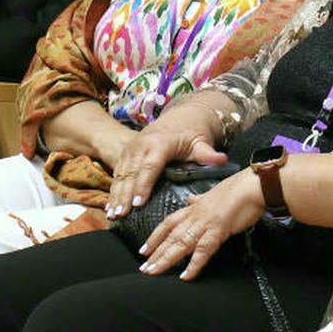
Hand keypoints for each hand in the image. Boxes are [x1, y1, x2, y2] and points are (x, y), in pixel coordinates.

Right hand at [105, 122, 225, 217]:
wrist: (179, 117)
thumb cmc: (191, 133)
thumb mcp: (200, 142)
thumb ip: (208, 154)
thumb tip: (222, 159)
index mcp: (159, 144)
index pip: (150, 167)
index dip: (143, 185)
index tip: (139, 203)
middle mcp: (141, 146)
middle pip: (131, 173)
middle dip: (125, 195)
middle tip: (121, 215)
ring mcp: (131, 149)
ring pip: (121, 175)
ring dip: (116, 195)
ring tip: (113, 214)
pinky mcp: (125, 154)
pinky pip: (117, 174)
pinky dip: (114, 191)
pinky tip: (111, 207)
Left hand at [137, 170, 265, 280]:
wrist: (254, 185)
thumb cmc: (240, 188)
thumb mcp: (215, 192)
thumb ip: (201, 199)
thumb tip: (191, 200)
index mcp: (195, 207)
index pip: (169, 223)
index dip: (155, 236)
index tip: (145, 248)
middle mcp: (196, 216)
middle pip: (171, 237)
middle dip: (156, 253)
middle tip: (144, 268)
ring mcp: (205, 223)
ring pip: (180, 244)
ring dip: (166, 259)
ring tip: (154, 272)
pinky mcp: (218, 231)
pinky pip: (203, 251)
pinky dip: (193, 265)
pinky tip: (186, 275)